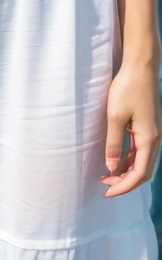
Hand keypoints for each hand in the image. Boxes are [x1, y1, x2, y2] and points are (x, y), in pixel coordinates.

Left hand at [99, 60, 161, 196]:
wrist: (140, 66)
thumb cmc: (127, 88)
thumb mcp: (115, 116)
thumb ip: (114, 144)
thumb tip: (111, 168)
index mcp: (149, 140)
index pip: (138, 174)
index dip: (123, 186)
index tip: (106, 192)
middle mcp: (155, 139)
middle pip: (143, 171)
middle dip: (125, 182)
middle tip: (104, 185)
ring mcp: (153, 133)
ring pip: (142, 161)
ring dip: (126, 171)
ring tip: (107, 175)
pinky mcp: (148, 126)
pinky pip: (140, 150)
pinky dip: (129, 159)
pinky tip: (116, 159)